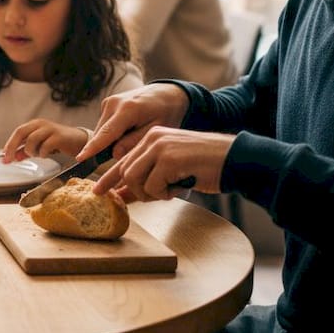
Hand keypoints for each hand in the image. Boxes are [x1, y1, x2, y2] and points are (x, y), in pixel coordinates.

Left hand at [1, 120, 86, 163]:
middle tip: (10, 160)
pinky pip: (45, 146)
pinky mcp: (59, 137)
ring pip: (32, 140)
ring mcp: (50, 129)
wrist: (79, 140)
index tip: (4, 157)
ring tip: (38, 155)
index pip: (18, 132)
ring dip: (31, 151)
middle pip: (21, 132)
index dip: (9, 144)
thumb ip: (27, 150)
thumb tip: (13, 157)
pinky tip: (46, 155)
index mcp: (35, 125)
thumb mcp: (40, 146)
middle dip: (13, 147)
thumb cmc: (58, 142)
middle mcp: (41, 124)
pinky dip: (42, 153)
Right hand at [78, 83, 189, 167]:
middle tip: (130, 152)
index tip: (80, 159)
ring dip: (111, 140)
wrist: (167, 93)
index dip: (92, 148)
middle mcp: (113, 103)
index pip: (106, 133)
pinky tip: (129, 129)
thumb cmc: (166, 113)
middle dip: (109, 148)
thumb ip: (134, 143)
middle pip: (101, 135)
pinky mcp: (107, 104)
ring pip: (102, 131)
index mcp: (128, 109)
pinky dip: (113, 133)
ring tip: (134, 136)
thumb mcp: (156, 131)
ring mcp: (108, 102)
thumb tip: (114, 154)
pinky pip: (105, 125)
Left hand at [93, 127, 234, 201]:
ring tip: (169, 191)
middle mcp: (152, 137)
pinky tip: (180, 187)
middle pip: (125, 171)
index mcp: (152, 137)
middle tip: (157, 196)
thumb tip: (121, 195)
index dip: (110, 178)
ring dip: (150, 193)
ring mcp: (160, 146)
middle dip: (136, 191)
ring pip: (134, 178)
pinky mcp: (169, 159)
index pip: (123, 159)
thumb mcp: (170, 172)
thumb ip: (146, 179)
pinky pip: (152, 185)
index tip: (99, 192)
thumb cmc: (205, 167)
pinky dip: (164, 193)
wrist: (234, 160)